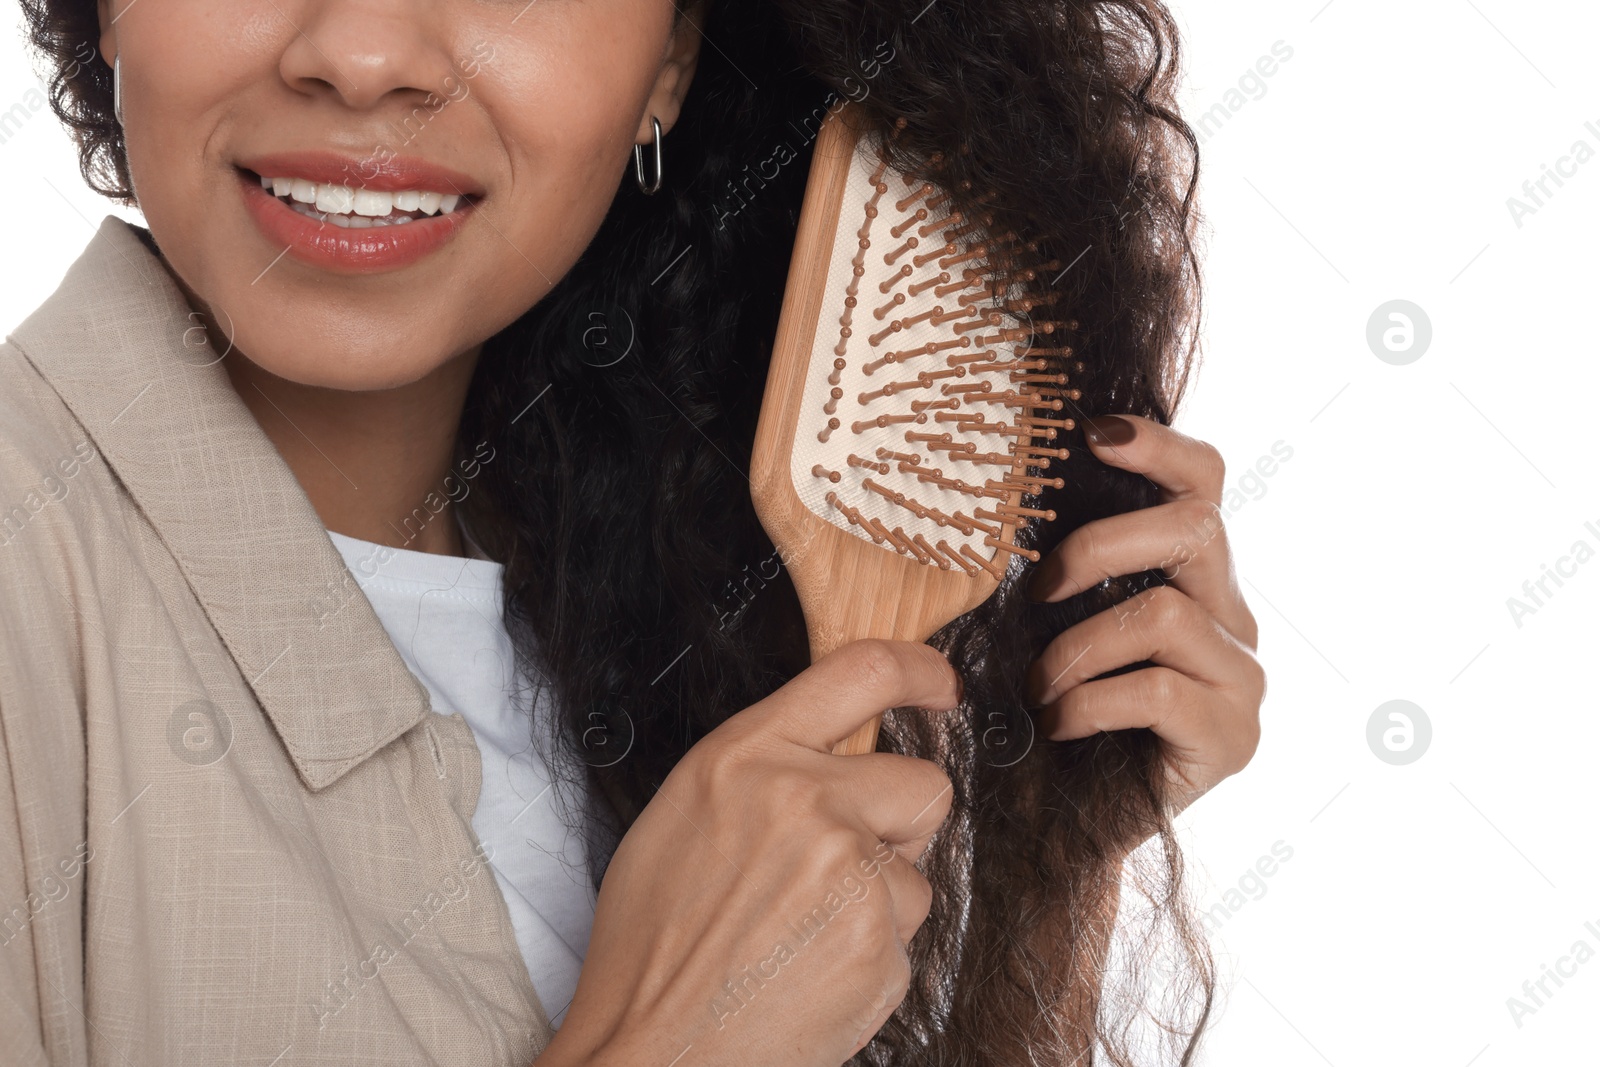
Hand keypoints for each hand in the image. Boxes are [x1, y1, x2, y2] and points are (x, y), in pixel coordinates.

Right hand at [539, 639, 961, 1066]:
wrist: (650, 1051)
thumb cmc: (652, 945)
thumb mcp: (685, 816)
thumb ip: (765, 772)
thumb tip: (834, 758)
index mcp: (746, 755)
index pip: (861, 672)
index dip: (920, 671)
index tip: (941, 686)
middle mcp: (802, 798)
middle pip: (924, 784)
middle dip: (903, 827)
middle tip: (845, 871)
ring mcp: (848, 870)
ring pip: (917, 875)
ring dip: (880, 906)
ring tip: (802, 939)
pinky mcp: (878, 942)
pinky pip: (907, 939)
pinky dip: (870, 962)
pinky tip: (810, 976)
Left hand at [1023, 414, 1263, 814]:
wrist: (1071, 833)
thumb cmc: (1058, 722)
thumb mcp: (1056, 632)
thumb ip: (1065, 578)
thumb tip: (1010, 500)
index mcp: (1195, 583)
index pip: (1203, 486)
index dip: (1158, 447)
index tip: (1092, 431)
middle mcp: (1233, 621)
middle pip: (1196, 530)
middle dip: (1104, 545)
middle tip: (1041, 589)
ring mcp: (1241, 680)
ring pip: (1166, 613)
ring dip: (1080, 645)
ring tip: (1039, 687)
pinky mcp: (1232, 738)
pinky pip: (1158, 688)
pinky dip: (1091, 701)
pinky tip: (1059, 725)